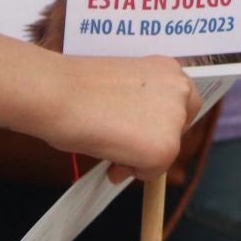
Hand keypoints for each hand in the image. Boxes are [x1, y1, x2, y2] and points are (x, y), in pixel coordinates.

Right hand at [38, 54, 201, 183]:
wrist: (58, 93)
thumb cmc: (75, 88)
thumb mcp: (122, 87)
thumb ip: (140, 104)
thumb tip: (140, 132)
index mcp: (168, 68)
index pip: (182, 103)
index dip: (161, 122)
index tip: (142, 130)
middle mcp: (180, 90)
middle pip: (180, 129)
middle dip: (157, 141)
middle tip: (126, 147)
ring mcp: (175, 119)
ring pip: (165, 152)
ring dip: (139, 157)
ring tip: (108, 146)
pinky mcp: (166, 147)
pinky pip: (152, 173)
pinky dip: (132, 172)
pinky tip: (109, 155)